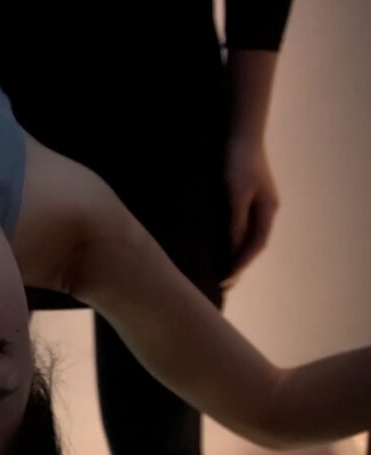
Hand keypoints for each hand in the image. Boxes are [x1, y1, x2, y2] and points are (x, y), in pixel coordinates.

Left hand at [222, 136, 279, 287]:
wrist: (241, 134)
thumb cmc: (238, 162)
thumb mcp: (236, 193)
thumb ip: (236, 220)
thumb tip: (234, 247)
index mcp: (267, 211)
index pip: (256, 245)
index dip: (242, 264)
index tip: (227, 280)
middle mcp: (266, 210)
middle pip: (254, 243)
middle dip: (240, 263)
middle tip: (223, 283)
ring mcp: (258, 203)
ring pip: (249, 235)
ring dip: (237, 253)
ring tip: (222, 270)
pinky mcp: (248, 196)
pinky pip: (243, 224)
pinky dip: (234, 238)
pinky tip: (222, 244)